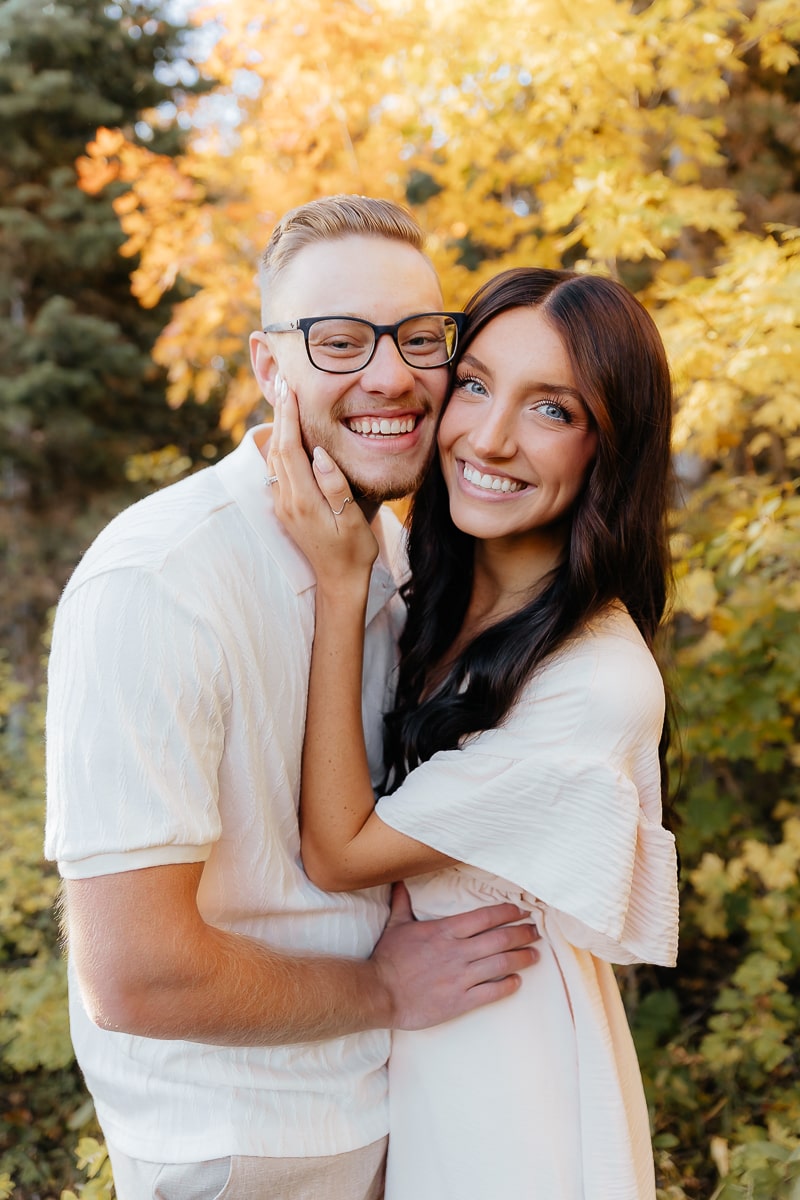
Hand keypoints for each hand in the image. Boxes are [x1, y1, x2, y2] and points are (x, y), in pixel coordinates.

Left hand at [269, 376, 378, 590]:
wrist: (338, 581)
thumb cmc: (353, 551)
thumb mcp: (353, 520)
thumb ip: (335, 486)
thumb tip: (320, 453)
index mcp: (303, 500)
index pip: (290, 448)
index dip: (288, 416)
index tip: (290, 389)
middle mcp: (287, 500)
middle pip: (276, 447)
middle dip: (279, 413)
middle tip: (282, 382)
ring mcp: (283, 505)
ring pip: (274, 457)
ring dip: (277, 427)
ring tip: (283, 399)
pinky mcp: (286, 508)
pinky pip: (278, 469)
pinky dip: (280, 444)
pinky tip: (287, 433)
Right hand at [371, 882, 539, 1029]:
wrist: (379, 993)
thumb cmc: (387, 959)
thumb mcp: (396, 925)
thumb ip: (403, 903)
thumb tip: (399, 881)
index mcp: (444, 931)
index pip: (484, 917)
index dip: (506, 913)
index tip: (520, 911)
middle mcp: (457, 951)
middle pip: (499, 939)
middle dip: (522, 933)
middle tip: (536, 931)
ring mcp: (460, 977)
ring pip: (500, 964)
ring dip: (522, 957)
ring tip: (536, 954)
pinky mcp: (459, 1001)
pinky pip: (491, 992)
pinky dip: (508, 985)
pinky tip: (518, 981)